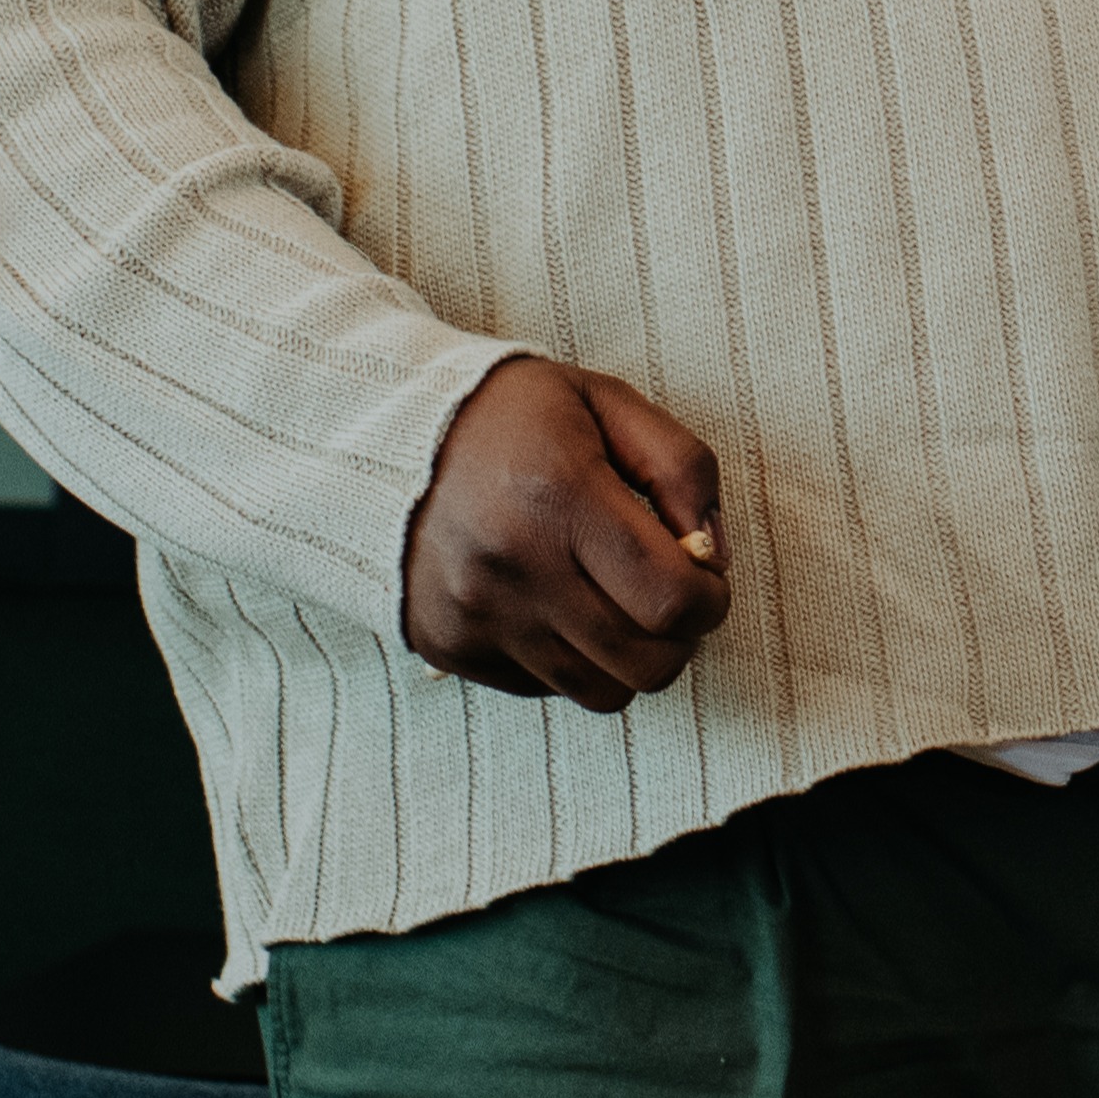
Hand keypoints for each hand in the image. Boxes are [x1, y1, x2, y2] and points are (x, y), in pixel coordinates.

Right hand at [400, 357, 727, 706]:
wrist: (383, 439)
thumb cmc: (512, 418)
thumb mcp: (608, 404)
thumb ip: (681, 469)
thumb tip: (714, 556)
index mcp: (559, 496)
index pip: (672, 601)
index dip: (711, 600)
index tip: (703, 574)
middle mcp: (513, 568)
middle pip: (647, 665)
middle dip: (680, 638)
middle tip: (666, 595)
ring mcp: (477, 616)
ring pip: (602, 693)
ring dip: (627, 656)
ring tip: (613, 601)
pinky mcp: (450, 648)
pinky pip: (546, 690)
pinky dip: (569, 660)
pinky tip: (555, 604)